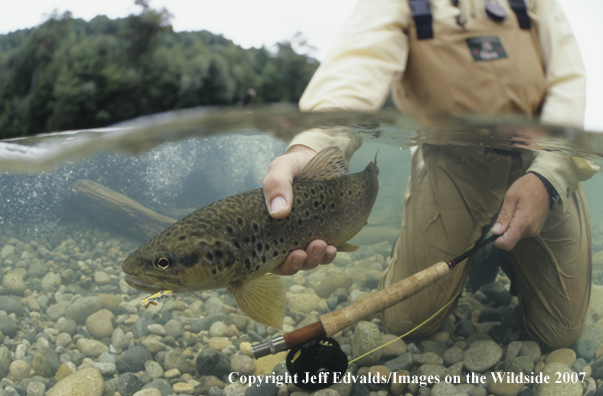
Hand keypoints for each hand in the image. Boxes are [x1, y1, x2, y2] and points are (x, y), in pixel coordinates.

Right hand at [263, 145, 336, 274]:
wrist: (318, 160)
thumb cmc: (294, 166)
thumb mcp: (282, 168)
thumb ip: (277, 184)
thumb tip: (278, 212)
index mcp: (268, 227)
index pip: (266, 257)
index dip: (276, 266)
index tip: (290, 256)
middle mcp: (284, 237)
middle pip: (288, 264)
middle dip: (299, 263)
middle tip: (304, 252)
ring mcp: (304, 237)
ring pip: (308, 261)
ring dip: (315, 259)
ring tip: (324, 247)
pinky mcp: (323, 234)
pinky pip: (324, 252)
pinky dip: (329, 254)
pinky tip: (334, 248)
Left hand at [491, 173, 550, 250]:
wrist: (545, 184)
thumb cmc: (526, 187)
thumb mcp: (510, 198)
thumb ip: (503, 217)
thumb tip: (495, 232)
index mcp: (523, 223)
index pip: (507, 243)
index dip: (496, 241)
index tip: (493, 231)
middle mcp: (530, 230)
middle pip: (510, 240)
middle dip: (503, 232)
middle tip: (505, 214)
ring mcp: (535, 230)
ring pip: (516, 236)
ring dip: (510, 228)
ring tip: (513, 211)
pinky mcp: (536, 229)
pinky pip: (522, 232)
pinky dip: (516, 226)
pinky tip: (519, 213)